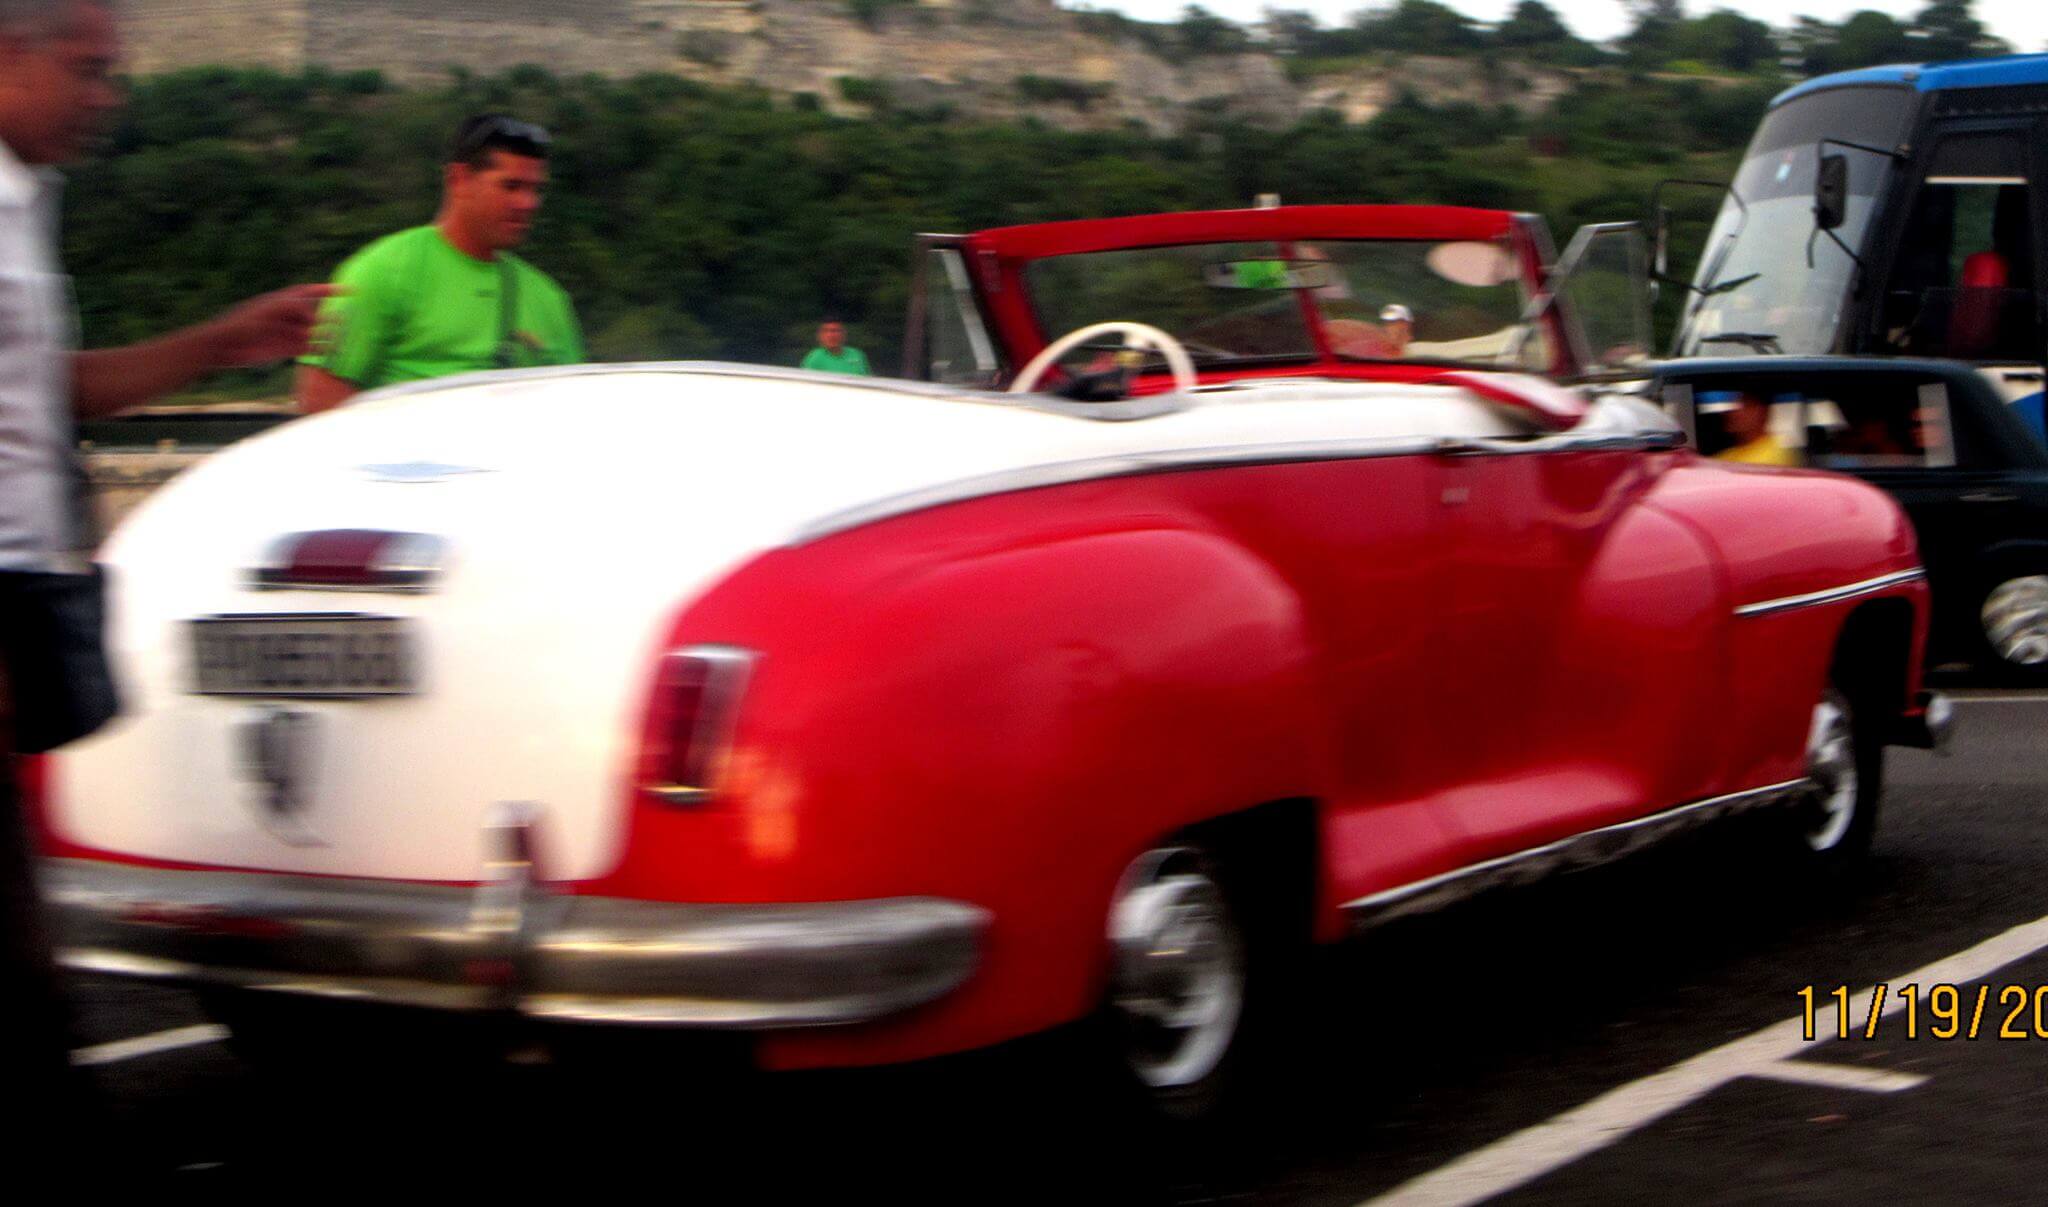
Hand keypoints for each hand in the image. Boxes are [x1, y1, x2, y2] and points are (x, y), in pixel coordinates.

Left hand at [203, 285, 337, 368]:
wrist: (226, 346)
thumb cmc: (244, 322)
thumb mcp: (270, 309)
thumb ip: (293, 307)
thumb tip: (315, 316)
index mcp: (282, 302)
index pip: (309, 293)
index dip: (327, 290)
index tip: (348, 290)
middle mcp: (288, 317)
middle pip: (315, 313)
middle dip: (333, 314)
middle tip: (351, 317)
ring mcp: (288, 333)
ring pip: (315, 332)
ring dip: (330, 333)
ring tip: (347, 335)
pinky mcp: (287, 350)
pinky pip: (309, 349)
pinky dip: (322, 349)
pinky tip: (334, 351)